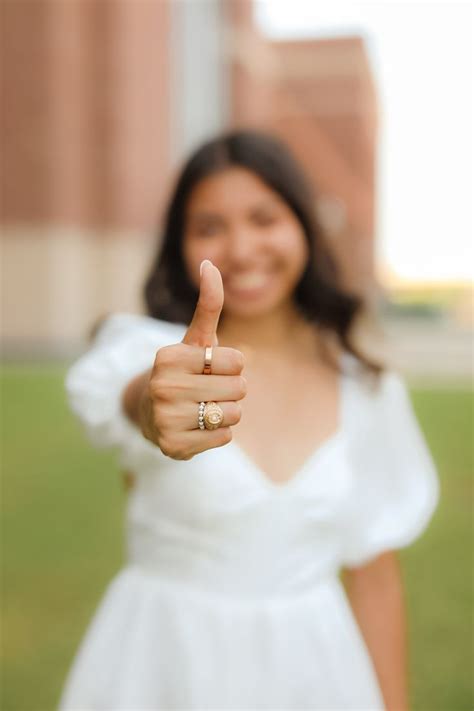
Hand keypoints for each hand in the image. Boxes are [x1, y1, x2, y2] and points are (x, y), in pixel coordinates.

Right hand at [139, 260, 245, 459]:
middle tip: (208, 390)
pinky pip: (224, 437)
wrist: (151, 413)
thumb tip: (209, 263)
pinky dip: (219, 433)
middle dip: (232, 389)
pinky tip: (198, 427)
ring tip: (203, 408)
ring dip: (227, 412)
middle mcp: (162, 387)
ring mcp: (165, 419)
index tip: (210, 368)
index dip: (233, 366)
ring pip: (234, 414)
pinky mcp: (173, 447)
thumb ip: (208, 304)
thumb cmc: (184, 371)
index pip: (238, 361)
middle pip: (239, 389)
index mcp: (168, 357)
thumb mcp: (196, 338)